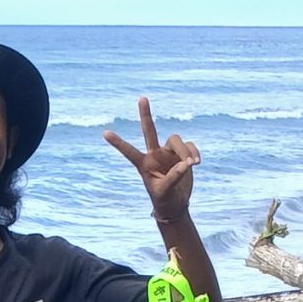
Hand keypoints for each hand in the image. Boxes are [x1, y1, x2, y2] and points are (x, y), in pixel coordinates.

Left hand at [104, 96, 199, 223]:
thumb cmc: (165, 199)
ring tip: (193, 164)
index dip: (119, 143)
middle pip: (149, 130)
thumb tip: (186, 164)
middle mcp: (155, 155)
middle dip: (146, 114)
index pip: (130, 152)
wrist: (176, 203)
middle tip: (142, 98)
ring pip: (176, 140)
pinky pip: (189, 145)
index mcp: (144, 164)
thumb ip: (173, 178)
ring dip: (186, 151)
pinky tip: (197, 163)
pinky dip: (194, 152)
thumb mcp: (165, 191)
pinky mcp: (182, 153)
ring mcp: (168, 152)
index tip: (105, 133)